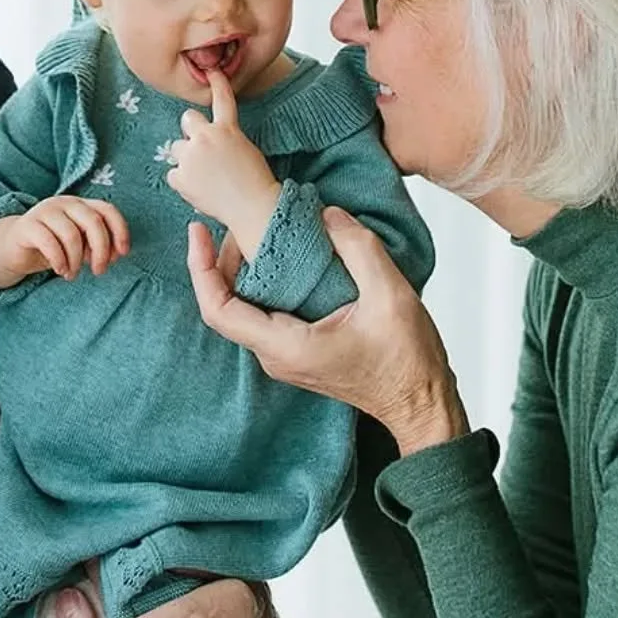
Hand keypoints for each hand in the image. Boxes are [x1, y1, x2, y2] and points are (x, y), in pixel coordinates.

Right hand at [0, 197, 129, 288]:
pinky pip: (49, 242)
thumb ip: (96, 246)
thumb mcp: (79, 247)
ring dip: (76, 260)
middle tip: (99, 271)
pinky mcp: (27, 225)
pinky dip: (59, 260)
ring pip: (71, 234)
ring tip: (72, 275)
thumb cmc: (53, 247)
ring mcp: (45, 211)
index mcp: (81, 205)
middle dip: (101, 250)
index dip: (120, 231)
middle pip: (93, 221)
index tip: (123, 254)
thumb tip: (114, 255)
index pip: (107, 210)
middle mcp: (65, 203)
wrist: (14, 249)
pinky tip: (60, 270)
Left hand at [165, 69, 279, 257]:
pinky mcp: (181, 177)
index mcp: (227, 129)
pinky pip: (173, 174)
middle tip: (203, 151)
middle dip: (192, 132)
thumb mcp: (245, 150)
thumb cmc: (255, 182)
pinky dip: (183, 182)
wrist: (253, 207)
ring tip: (203, 175)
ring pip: (176, 148)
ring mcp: (191, 157)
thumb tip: (207, 144)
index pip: (221, 100)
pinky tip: (199, 190)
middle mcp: (205, 137)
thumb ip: (225, 139)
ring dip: (186, 158)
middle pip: (187, 119)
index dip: (217, 83)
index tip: (213, 72)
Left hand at [187, 206, 470, 453]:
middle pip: (226, 305)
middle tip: (234, 218)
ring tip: (253, 230)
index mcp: (287, 346)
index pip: (220, 309)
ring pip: (244, 309)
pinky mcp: (296, 352)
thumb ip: (358, 249)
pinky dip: (261, 282)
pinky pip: (263, 314)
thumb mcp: (391, 295)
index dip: (201, 269)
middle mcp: (276, 356)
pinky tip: (278, 256)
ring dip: (241, 269)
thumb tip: (328, 214)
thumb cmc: (407, 361)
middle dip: (220, 260)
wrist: (420, 403)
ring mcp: (284, 357)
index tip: (198, 232)